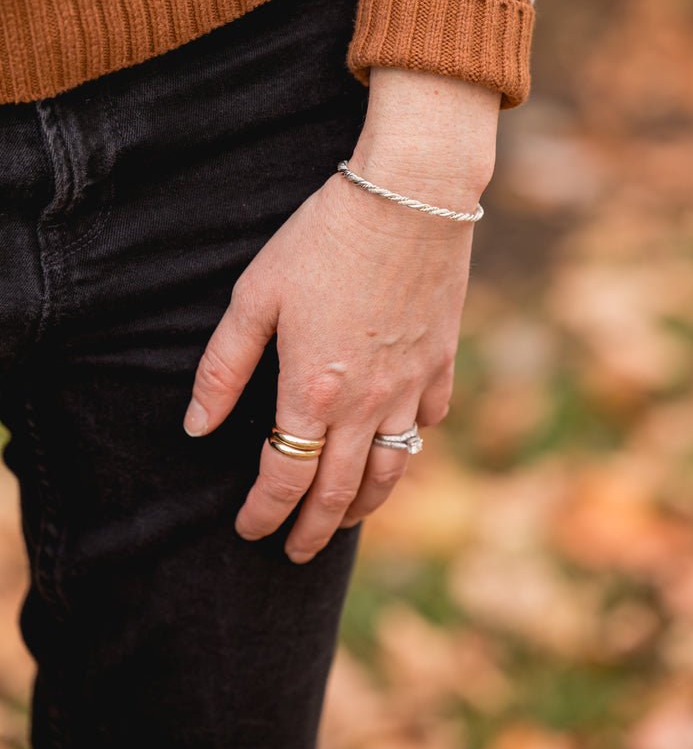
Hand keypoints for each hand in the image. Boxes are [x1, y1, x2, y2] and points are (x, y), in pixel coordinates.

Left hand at [184, 69, 499, 561]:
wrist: (409, 195)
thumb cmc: (324, 239)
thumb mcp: (256, 296)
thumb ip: (224, 368)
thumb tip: (195, 428)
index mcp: (312, 391)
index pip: (283, 478)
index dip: (262, 513)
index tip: (248, 530)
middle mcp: (366, 404)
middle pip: (339, 492)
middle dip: (313, 531)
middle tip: (296, 552)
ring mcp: (410, 387)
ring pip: (390, 471)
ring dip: (364, 506)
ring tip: (346, 521)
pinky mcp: (441, 362)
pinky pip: (428, 423)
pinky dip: (409, 445)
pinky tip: (397, 445)